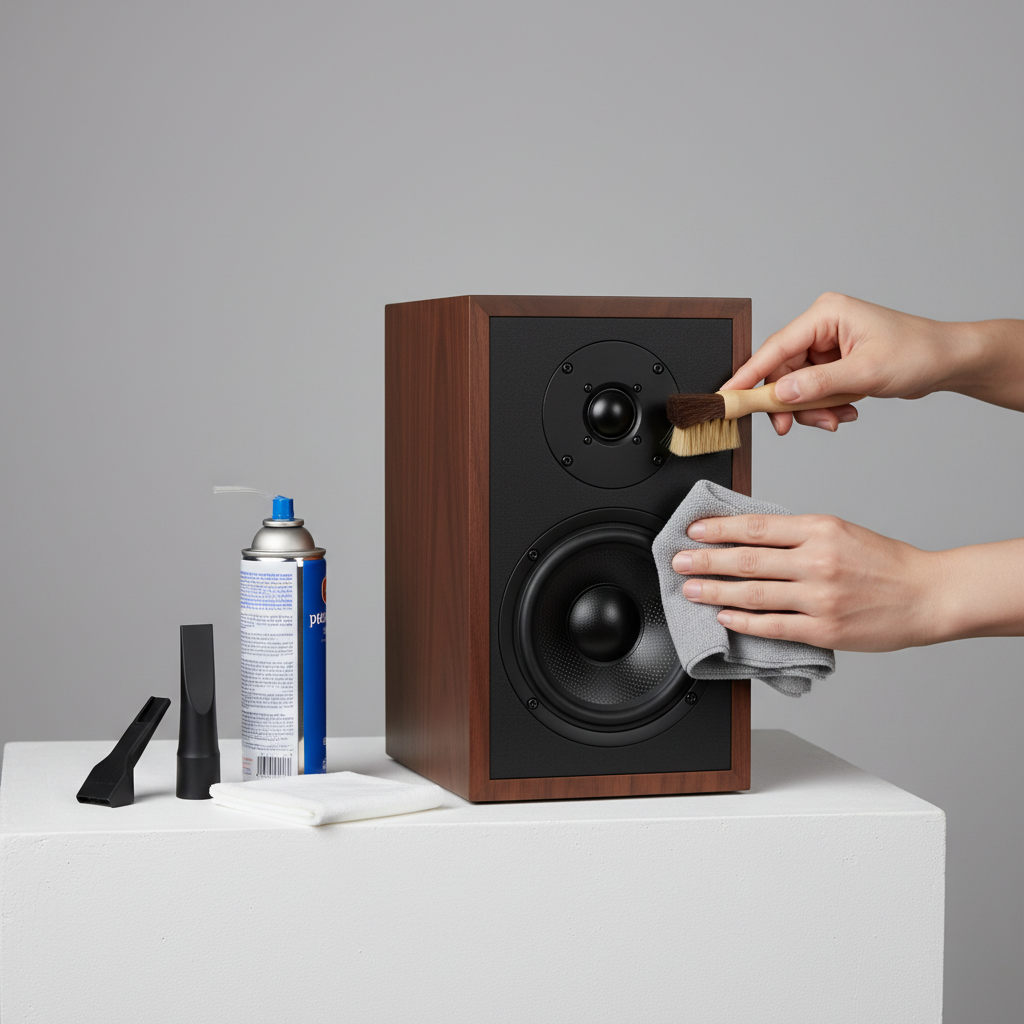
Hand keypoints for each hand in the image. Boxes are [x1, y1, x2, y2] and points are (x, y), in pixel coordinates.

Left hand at [672, 514, 1023, 651]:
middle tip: (678, 560)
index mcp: (819, 529)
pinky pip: (772, 625)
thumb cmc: (883, 562)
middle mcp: (817, 561)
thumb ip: (796, 534)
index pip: (756, 527)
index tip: (694, 530)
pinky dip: (743, 620)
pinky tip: (723, 615)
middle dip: (705, 560)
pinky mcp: (824, 629)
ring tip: (690, 588)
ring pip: (754, 593)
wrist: (927, 595)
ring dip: (715, 591)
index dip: (719, 529)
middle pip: (747, 560)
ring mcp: (820, 597)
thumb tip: (746, 536)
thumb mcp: (839, 531)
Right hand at [723, 293, 1023, 434]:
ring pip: (796, 386)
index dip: (749, 375)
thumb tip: (780, 393)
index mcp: (825, 315)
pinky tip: (846, 412)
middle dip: (790, 403)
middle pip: (782, 372)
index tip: (729, 396)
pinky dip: (825, 408)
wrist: (948, 362)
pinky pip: (813, 391)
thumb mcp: (864, 373)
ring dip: (812, 410)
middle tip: (791, 427)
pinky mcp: (834, 364)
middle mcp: (822, 327)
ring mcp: (827, 346)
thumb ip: (817, 384)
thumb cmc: (917, 353)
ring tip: (837, 419)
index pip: (775, 348)